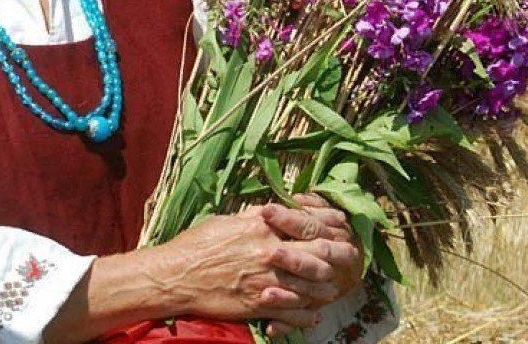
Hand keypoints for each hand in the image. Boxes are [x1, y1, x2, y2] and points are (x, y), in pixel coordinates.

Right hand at [146, 203, 359, 331]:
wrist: (177, 276)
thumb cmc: (197, 245)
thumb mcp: (226, 221)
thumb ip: (253, 218)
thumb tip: (271, 212)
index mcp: (261, 227)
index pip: (305, 223)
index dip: (328, 225)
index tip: (341, 227)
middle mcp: (269, 252)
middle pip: (318, 255)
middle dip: (338, 257)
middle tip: (351, 258)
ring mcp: (266, 280)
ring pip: (312, 287)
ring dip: (326, 289)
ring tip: (332, 289)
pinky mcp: (260, 304)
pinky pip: (294, 312)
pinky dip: (308, 315)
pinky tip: (313, 314)